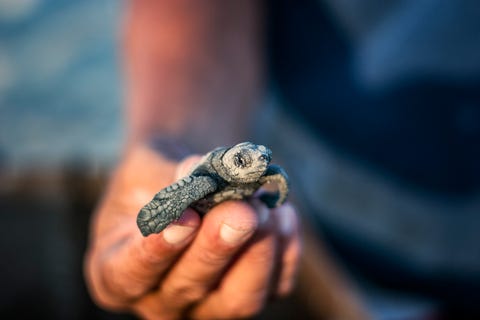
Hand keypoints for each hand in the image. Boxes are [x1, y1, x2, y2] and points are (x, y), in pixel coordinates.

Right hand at [84, 144, 300, 318]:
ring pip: (239, 300)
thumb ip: (168, 176)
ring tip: (263, 206)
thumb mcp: (145, 167)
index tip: (185, 218)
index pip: (130, 274)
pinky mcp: (249, 293)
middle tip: (240, 209)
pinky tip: (282, 213)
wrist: (184, 182)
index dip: (158, 249)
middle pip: (190, 287)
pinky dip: (285, 250)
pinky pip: (275, 285)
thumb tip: (201, 174)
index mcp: (116, 272)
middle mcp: (162, 298)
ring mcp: (209, 304)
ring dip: (256, 253)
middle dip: (218, 247)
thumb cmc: (154, 178)